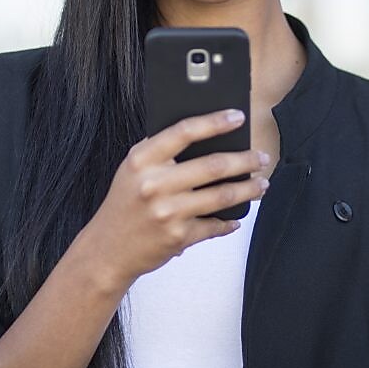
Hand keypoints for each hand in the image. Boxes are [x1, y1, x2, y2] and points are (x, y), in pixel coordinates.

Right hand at [80, 109, 269, 287]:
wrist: (107, 250)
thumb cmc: (124, 205)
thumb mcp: (132, 170)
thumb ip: (160, 151)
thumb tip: (205, 133)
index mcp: (142, 160)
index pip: (184, 132)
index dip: (214, 122)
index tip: (237, 117)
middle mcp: (155, 184)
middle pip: (213, 165)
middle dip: (245, 160)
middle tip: (260, 157)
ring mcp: (168, 212)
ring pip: (222, 196)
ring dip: (248, 189)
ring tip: (260, 184)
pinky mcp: (179, 237)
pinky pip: (215, 225)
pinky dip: (229, 222)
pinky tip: (236, 217)